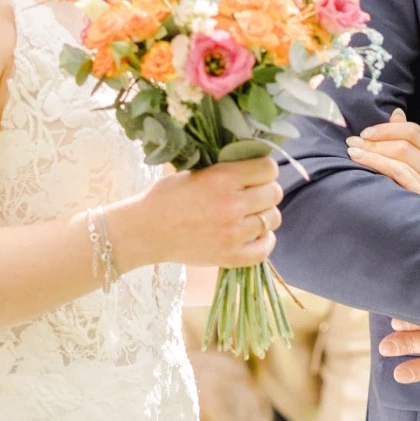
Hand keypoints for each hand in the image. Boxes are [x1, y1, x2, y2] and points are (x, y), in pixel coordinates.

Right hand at [108, 157, 281, 272]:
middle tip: (253, 195)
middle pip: (274, 193)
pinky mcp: (230, 256)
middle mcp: (231, 205)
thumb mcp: (194, 172)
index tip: (257, 174)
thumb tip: (254, 164)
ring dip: (265, 215)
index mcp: (222, 178)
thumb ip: (225, 169)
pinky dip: (264, 241)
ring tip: (251, 215)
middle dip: (266, 191)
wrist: (145, 230)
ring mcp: (232, 233)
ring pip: (273, 219)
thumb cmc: (166, 197)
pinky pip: (265, 248)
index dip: (264, 170)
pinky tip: (254, 235)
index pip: (268, 168)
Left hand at [346, 109, 419, 205]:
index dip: (387, 129)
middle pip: (406, 145)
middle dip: (375, 141)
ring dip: (372, 152)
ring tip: (352, 152)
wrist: (408, 237)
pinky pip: (399, 174)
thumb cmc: (401, 197)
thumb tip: (397, 112)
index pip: (415, 132)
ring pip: (400, 159)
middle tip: (352, 143)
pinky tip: (360, 163)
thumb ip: (402, 139)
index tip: (364, 133)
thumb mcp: (403, 165)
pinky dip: (377, 164)